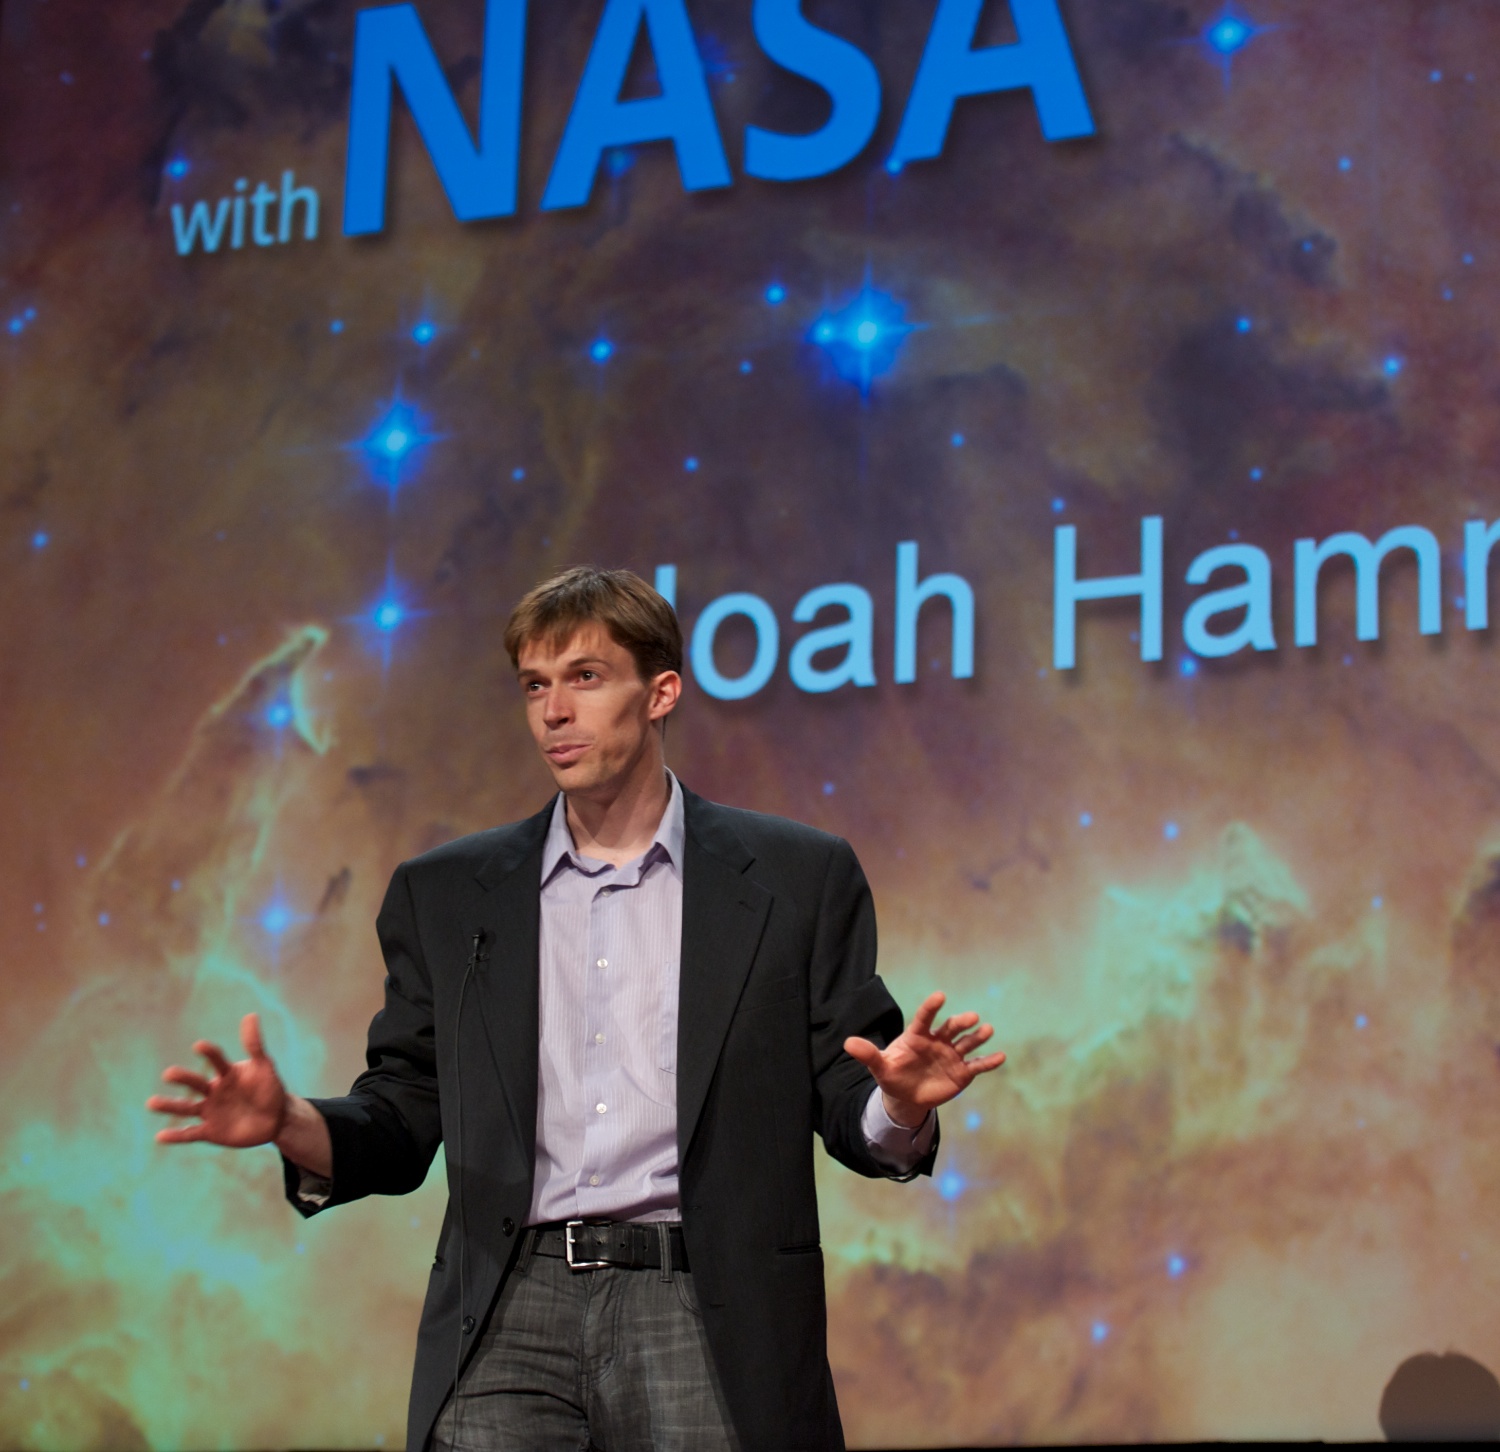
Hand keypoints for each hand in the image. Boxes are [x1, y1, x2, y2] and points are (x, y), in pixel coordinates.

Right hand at [147, 1013, 288, 1146]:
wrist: (276, 1119)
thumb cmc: (269, 1089)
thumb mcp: (265, 1067)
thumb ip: (255, 1045)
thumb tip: (251, 1015)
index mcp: (227, 1074)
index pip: (216, 1060)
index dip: (209, 1053)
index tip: (200, 1046)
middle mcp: (213, 1091)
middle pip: (196, 1083)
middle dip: (183, 1079)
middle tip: (168, 1074)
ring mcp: (210, 1111)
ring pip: (186, 1108)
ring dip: (170, 1105)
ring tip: (150, 1103)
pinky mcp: (210, 1131)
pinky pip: (191, 1134)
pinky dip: (176, 1136)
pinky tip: (160, 1136)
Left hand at [844, 991, 1005, 1128]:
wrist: (907, 1096)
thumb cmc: (893, 1074)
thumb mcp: (879, 1067)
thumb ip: (867, 1054)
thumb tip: (847, 1043)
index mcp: (917, 1035)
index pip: (924, 1017)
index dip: (931, 1007)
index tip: (940, 996)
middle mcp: (938, 1041)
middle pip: (950, 1028)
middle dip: (960, 1022)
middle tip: (971, 1018)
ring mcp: (951, 1055)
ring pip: (967, 1043)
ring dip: (977, 1037)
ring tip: (988, 1030)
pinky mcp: (962, 1072)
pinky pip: (977, 1065)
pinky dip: (989, 1061)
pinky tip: (1001, 1056)